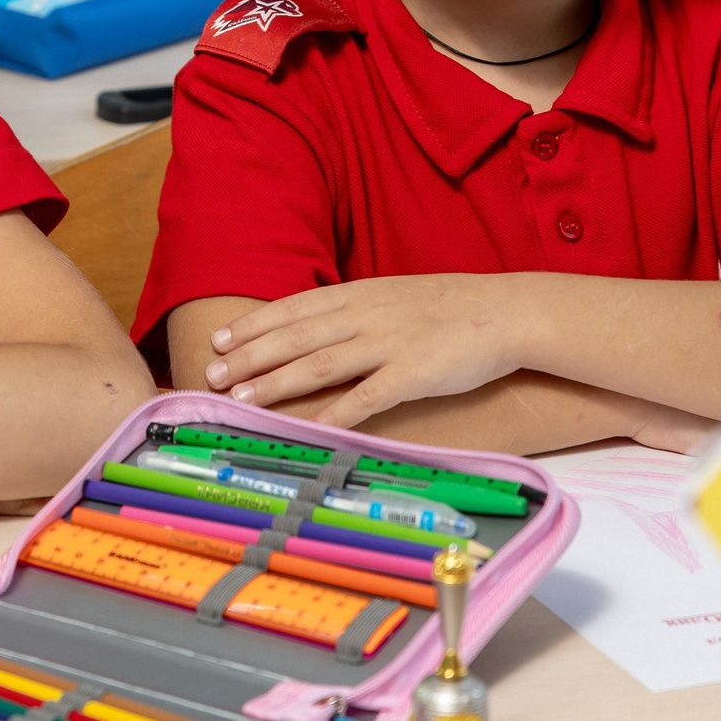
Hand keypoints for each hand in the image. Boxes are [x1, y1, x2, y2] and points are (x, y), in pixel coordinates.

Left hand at [203, 275, 532, 426]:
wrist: (507, 310)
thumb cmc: (452, 307)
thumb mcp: (396, 296)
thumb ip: (357, 309)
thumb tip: (318, 327)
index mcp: (361, 293)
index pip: (295, 307)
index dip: (255, 324)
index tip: (222, 339)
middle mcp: (367, 314)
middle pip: (296, 336)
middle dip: (250, 357)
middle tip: (213, 375)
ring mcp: (390, 343)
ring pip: (319, 364)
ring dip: (276, 383)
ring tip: (243, 399)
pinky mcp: (415, 373)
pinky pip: (368, 396)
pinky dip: (335, 412)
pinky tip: (310, 427)